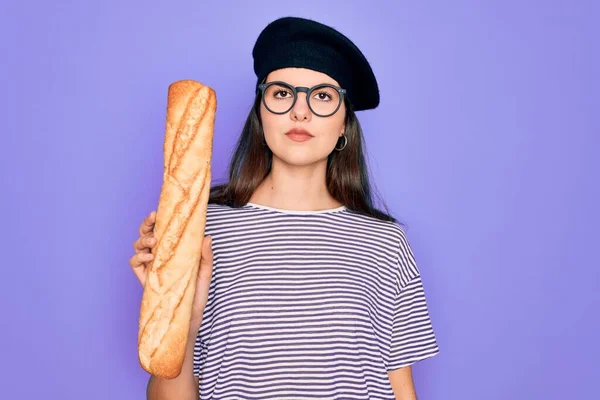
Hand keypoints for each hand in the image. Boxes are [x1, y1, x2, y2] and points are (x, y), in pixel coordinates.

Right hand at [129, 210, 213, 332]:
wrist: (188, 320)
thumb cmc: (196, 296)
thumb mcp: (204, 274)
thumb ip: (205, 256)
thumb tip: (207, 236)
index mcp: (172, 252)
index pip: (162, 231)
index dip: (159, 220)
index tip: (160, 211)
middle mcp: (159, 257)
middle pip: (146, 235)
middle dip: (146, 224)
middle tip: (153, 220)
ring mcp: (150, 268)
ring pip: (138, 246)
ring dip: (143, 239)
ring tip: (153, 242)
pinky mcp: (145, 279)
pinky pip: (134, 263)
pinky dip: (139, 257)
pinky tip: (149, 257)